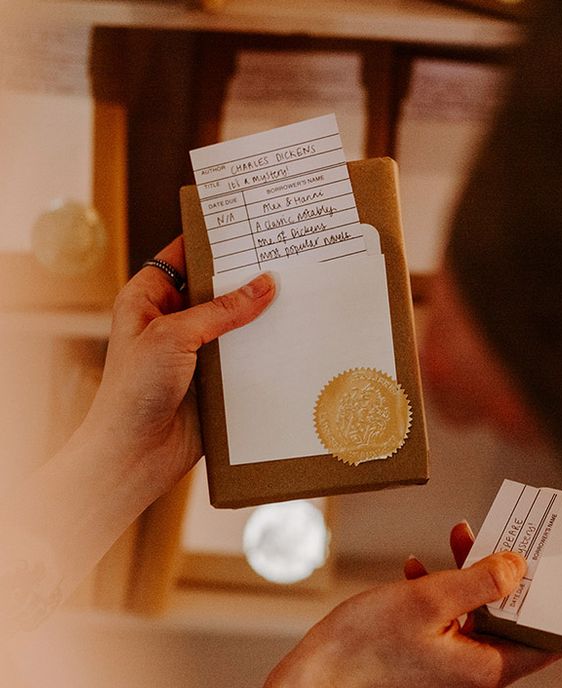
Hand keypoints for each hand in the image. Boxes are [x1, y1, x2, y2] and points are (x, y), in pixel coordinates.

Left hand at [82, 235, 274, 500]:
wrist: (136, 454)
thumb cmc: (133, 391)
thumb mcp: (174, 336)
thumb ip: (222, 310)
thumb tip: (264, 285)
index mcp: (149, 298)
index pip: (184, 256)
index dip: (213, 241)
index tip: (249, 228)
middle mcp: (173, 320)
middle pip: (216, 288)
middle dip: (246, 277)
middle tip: (284, 259)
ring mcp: (196, 349)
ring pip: (235, 322)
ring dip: (259, 314)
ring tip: (296, 292)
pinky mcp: (216, 378)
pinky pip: (245, 354)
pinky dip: (264, 346)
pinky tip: (290, 335)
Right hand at [260, 552, 554, 687]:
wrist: (317, 679)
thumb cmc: (366, 647)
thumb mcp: (429, 600)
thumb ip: (480, 582)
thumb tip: (517, 567)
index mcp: (485, 668)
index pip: (543, 642)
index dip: (554, 604)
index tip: (557, 570)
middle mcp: (473, 673)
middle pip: (507, 620)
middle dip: (503, 575)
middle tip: (499, 539)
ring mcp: (449, 667)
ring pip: (475, 615)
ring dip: (468, 577)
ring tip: (458, 540)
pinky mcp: (427, 659)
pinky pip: (446, 620)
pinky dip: (439, 592)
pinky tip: (418, 568)